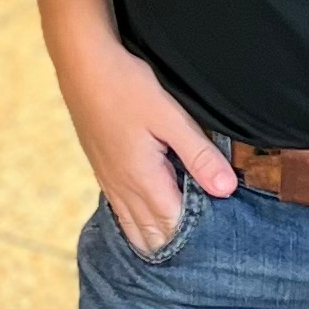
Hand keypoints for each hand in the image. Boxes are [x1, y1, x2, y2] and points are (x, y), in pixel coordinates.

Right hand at [56, 32, 236, 253]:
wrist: (82, 65)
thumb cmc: (126, 86)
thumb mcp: (169, 116)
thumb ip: (198, 154)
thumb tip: (226, 189)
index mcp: (143, 179)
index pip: (174, 225)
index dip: (197, 233)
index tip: (220, 234)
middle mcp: (123, 188)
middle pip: (153, 233)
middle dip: (177, 241)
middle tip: (205, 243)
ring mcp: (109, 180)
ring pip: (134, 226)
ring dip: (156, 236)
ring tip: (180, 241)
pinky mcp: (102, 169)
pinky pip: (121, 211)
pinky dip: (138, 222)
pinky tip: (148, 216)